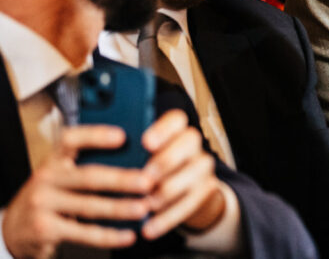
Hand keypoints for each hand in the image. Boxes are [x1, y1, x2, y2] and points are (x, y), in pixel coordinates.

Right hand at [2, 125, 149, 257]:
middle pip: (88, 176)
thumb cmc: (50, 196)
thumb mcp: (60, 175)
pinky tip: (128, 235)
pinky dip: (109, 236)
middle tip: (148, 181)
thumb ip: (85, 165)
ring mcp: (43, 204)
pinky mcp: (45, 229)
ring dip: (120, 208)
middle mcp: (46, 178)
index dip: (96, 136)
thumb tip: (135, 159)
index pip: (71, 139)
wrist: (14, 228)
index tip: (122, 136)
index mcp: (54, 159)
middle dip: (121, 179)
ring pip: (89, 206)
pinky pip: (83, 233)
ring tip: (144, 207)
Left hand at [139, 110, 222, 240]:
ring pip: (195, 171)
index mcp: (174, 130)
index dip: (163, 128)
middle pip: (189, 140)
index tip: (145, 143)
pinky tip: (150, 229)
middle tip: (147, 177)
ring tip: (148, 204)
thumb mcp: (139, 158)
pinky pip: (192, 202)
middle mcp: (192, 144)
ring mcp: (203, 165)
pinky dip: (168, 218)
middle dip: (167, 159)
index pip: (175, 119)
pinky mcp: (207, 188)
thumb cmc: (149, 171)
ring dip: (169, 189)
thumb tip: (101, 157)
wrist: (181, 191)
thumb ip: (128, 154)